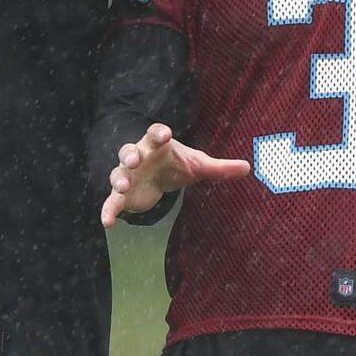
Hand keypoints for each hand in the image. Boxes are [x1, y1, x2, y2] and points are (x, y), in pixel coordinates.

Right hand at [101, 123, 249, 227]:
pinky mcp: (122, 195)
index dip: (158, 133)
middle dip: (130, 154)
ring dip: (118, 178)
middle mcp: (139, 156)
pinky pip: (111, 202)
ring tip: (121, 186)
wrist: (160, 178)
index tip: (164, 134)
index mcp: (157, 145)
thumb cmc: (178, 165)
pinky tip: (107, 222)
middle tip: (135, 159)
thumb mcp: (198, 166)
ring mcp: (128, 175)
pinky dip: (108, 211)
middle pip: (130, 150)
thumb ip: (220, 168)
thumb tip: (248, 168)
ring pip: (118, 172)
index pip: (155, 133)